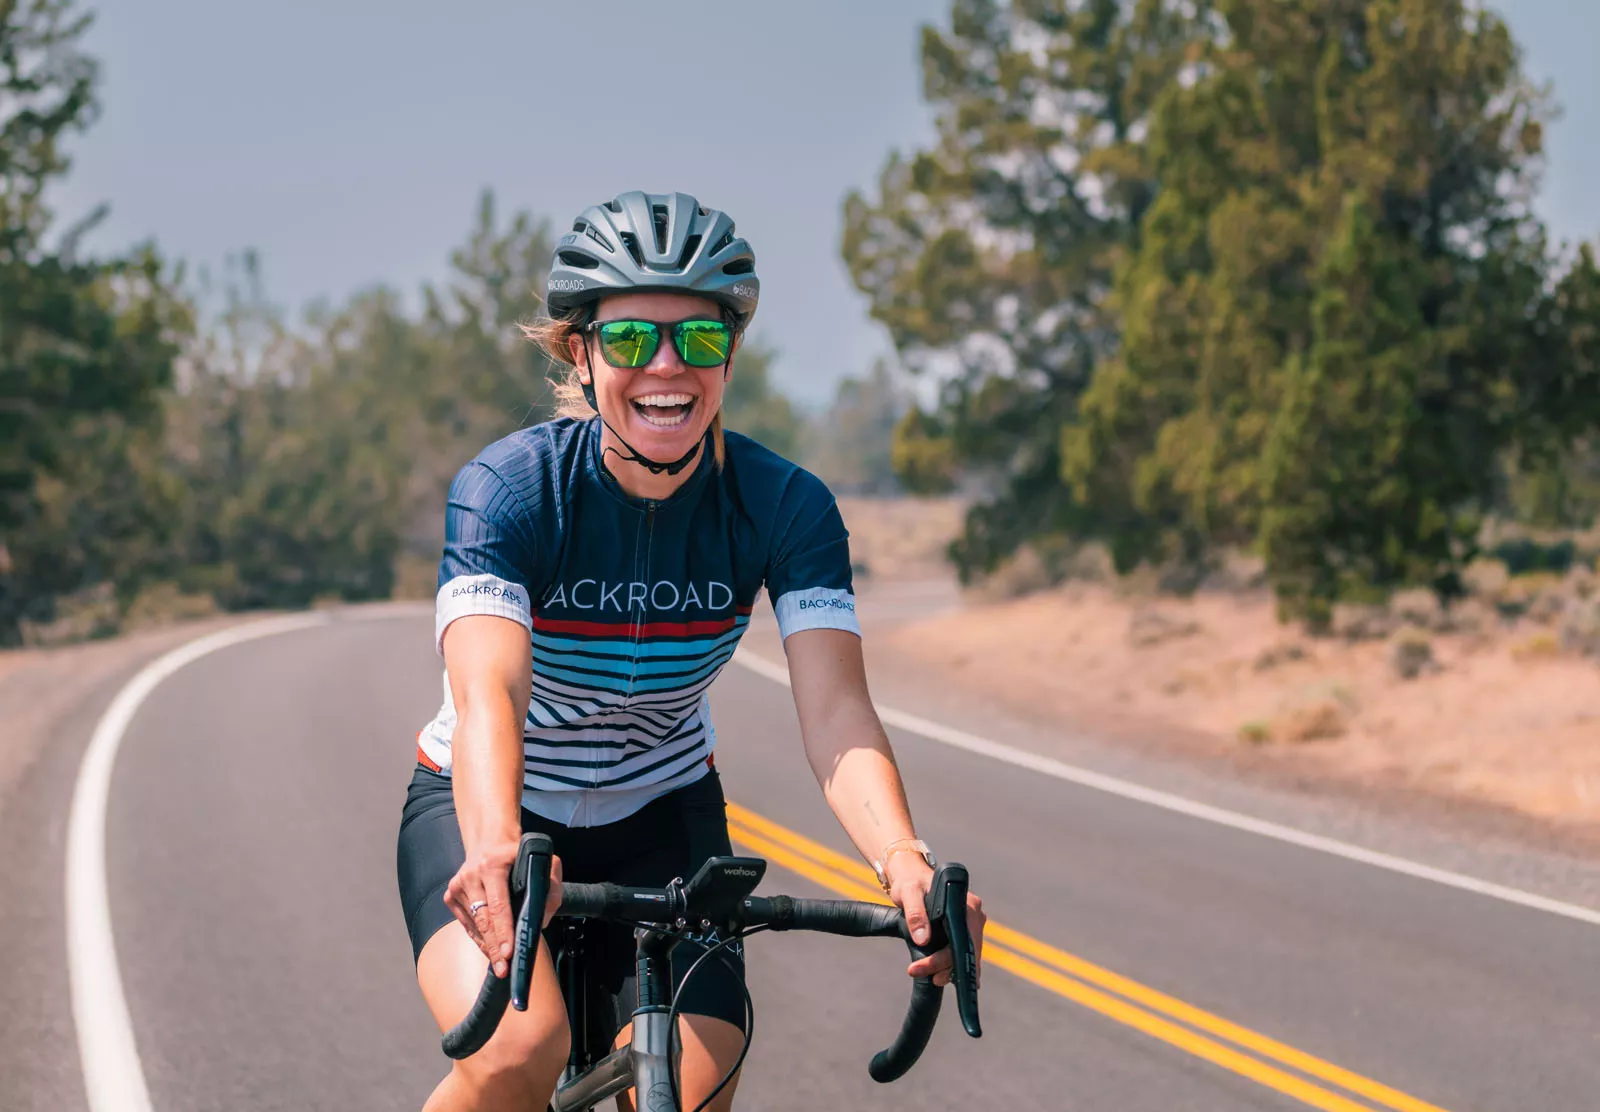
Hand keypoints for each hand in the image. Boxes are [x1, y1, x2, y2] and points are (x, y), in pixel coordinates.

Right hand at [445, 841, 563, 977]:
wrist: (488, 840)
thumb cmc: (517, 853)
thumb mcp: (542, 859)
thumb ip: (550, 886)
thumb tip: (540, 919)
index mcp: (492, 866)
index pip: (498, 906)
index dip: (504, 932)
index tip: (509, 952)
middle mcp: (470, 876)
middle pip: (483, 920)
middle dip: (495, 948)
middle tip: (504, 969)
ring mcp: (457, 887)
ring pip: (474, 926)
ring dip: (487, 946)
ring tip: (499, 965)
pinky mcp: (451, 896)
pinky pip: (467, 924)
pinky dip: (479, 938)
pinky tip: (490, 950)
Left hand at [888, 859, 985, 988]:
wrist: (913, 878)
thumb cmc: (911, 883)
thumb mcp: (909, 893)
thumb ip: (915, 914)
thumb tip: (923, 939)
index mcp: (967, 904)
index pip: (963, 939)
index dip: (949, 960)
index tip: (933, 974)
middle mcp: (974, 914)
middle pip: (967, 949)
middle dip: (947, 968)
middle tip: (927, 976)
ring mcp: (971, 923)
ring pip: (966, 953)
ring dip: (950, 969)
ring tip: (933, 978)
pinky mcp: (964, 929)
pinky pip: (963, 951)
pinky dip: (953, 964)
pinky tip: (944, 974)